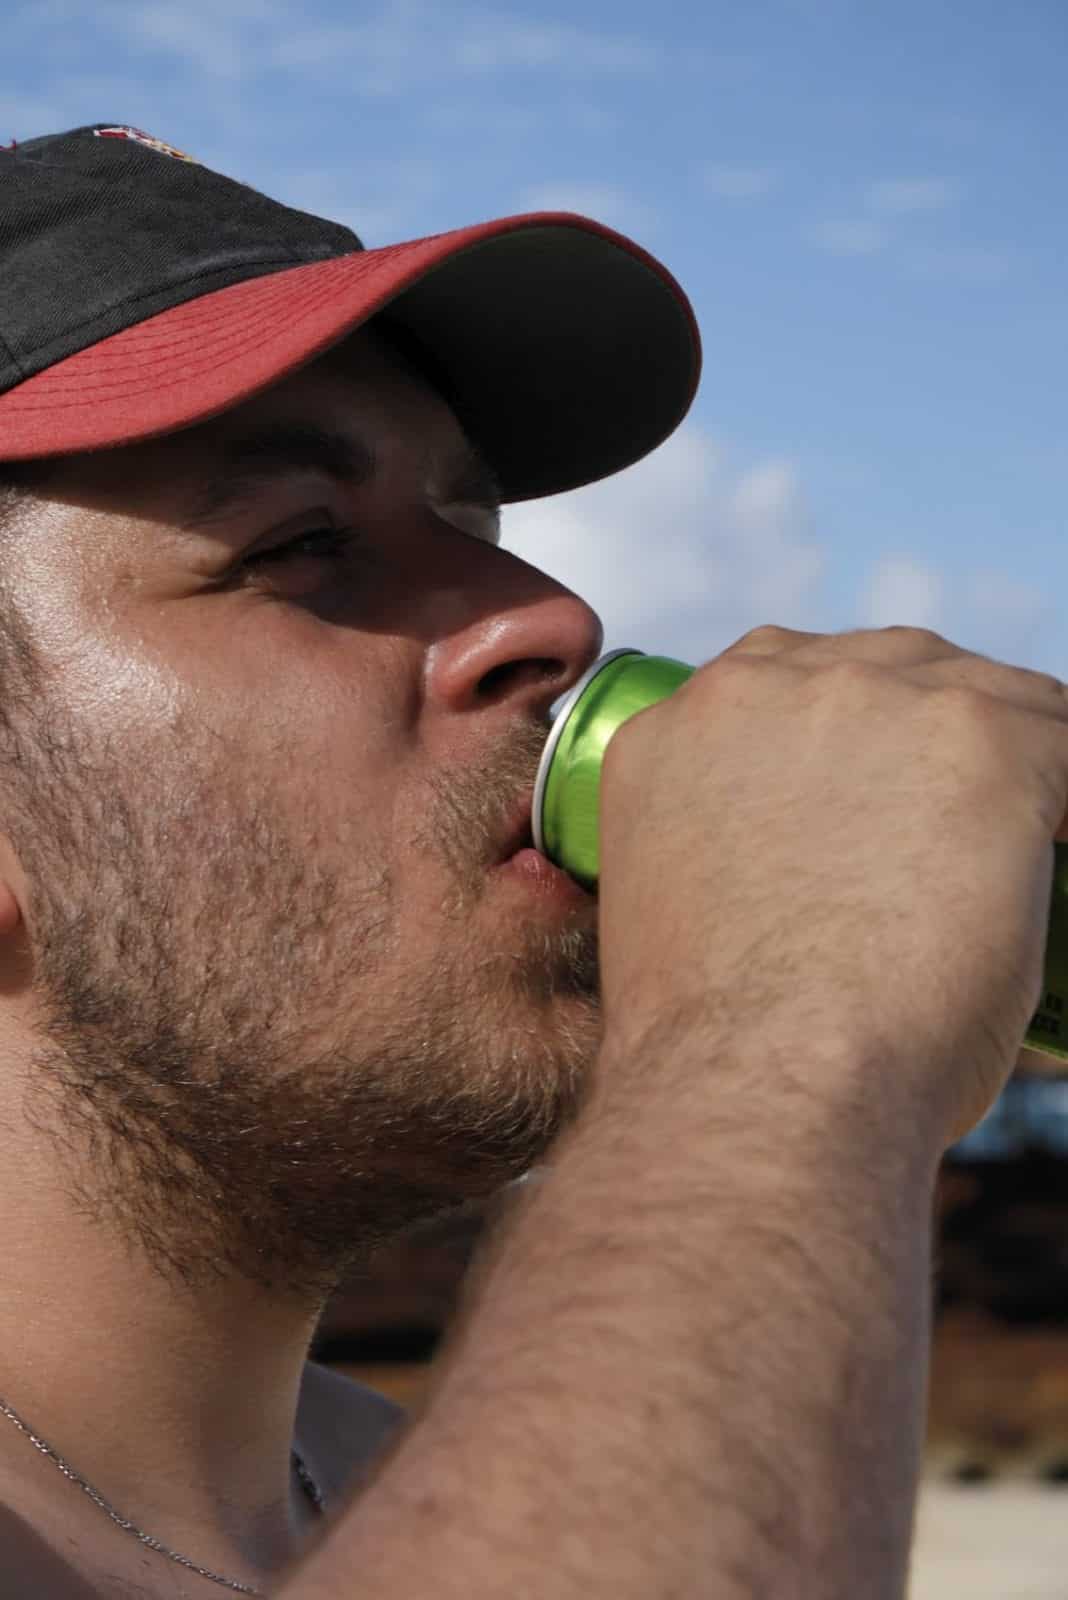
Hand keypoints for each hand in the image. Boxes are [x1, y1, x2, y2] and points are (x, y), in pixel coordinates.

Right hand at [596, 626, 1067, 1150]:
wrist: (758, 1086)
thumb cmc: (719, 1052)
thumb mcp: (683, 911)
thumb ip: (733, 848)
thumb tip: (821, 877)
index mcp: (677, 730)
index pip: (785, 690)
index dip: (844, 749)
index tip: (879, 809)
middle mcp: (766, 688)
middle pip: (885, 672)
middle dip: (926, 744)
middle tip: (954, 837)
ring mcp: (873, 701)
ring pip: (984, 697)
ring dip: (1007, 767)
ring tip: (1018, 857)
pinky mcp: (982, 739)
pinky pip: (1067, 740)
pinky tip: (1061, 853)